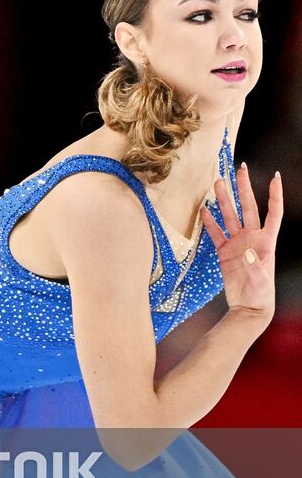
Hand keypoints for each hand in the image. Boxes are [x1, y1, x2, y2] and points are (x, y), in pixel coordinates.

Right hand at [200, 166, 282, 321]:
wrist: (248, 308)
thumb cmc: (260, 294)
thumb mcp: (260, 281)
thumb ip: (254, 266)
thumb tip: (246, 251)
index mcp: (266, 241)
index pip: (273, 212)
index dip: (274, 195)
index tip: (274, 176)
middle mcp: (252, 238)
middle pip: (248, 207)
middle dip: (244, 188)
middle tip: (239, 169)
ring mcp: (237, 243)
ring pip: (230, 216)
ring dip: (224, 200)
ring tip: (217, 183)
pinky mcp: (224, 252)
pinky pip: (216, 233)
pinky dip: (210, 222)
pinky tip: (203, 210)